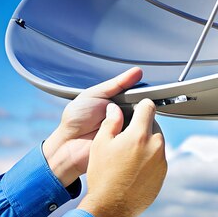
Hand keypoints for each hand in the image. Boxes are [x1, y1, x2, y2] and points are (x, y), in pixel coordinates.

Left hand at [43, 67, 142, 187]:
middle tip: (138, 104)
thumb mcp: (94, 95)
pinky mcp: (128, 144)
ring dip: (141, 118)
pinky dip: (138, 131)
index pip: (139, 94)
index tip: (149, 90)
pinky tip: (133, 129)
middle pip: (143, 106)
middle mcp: (126, 115)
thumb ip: (116, 84)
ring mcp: (128, 130)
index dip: (143, 92)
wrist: (68, 144)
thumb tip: (137, 72)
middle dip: (142, 105)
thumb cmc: (76, 119)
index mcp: (119, 102)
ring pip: (144, 120)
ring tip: (132, 117)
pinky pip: (139, 135)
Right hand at [78, 99, 166, 216]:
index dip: (141, 105)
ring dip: (146, 143)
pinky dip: (149, 158)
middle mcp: (155, 145)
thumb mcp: (100, 144)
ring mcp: (161, 160)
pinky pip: (158, 157)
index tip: (136, 109)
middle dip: (141, 127)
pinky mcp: (163, 172)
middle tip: (125, 138)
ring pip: (156, 141)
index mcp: (139, 135)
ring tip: (127, 156)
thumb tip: (115, 108)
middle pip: (153, 125)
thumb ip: (111, 122)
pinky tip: (134, 168)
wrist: (111, 208)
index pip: (148, 107)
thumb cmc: (103, 175)